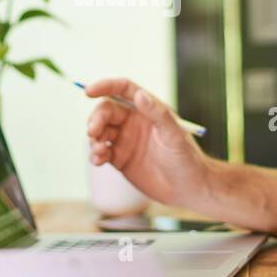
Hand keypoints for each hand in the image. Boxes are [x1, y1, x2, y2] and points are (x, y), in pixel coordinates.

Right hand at [84, 78, 211, 210]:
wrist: (188, 190)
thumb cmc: (187, 159)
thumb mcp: (175, 135)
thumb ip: (158, 114)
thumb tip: (139, 95)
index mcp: (148, 109)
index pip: (123, 90)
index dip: (105, 86)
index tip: (88, 92)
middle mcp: (134, 122)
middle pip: (107, 111)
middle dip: (96, 118)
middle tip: (92, 132)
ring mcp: (125, 140)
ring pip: (100, 131)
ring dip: (93, 138)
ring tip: (98, 150)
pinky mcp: (120, 159)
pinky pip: (101, 152)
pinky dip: (95, 154)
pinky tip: (98, 160)